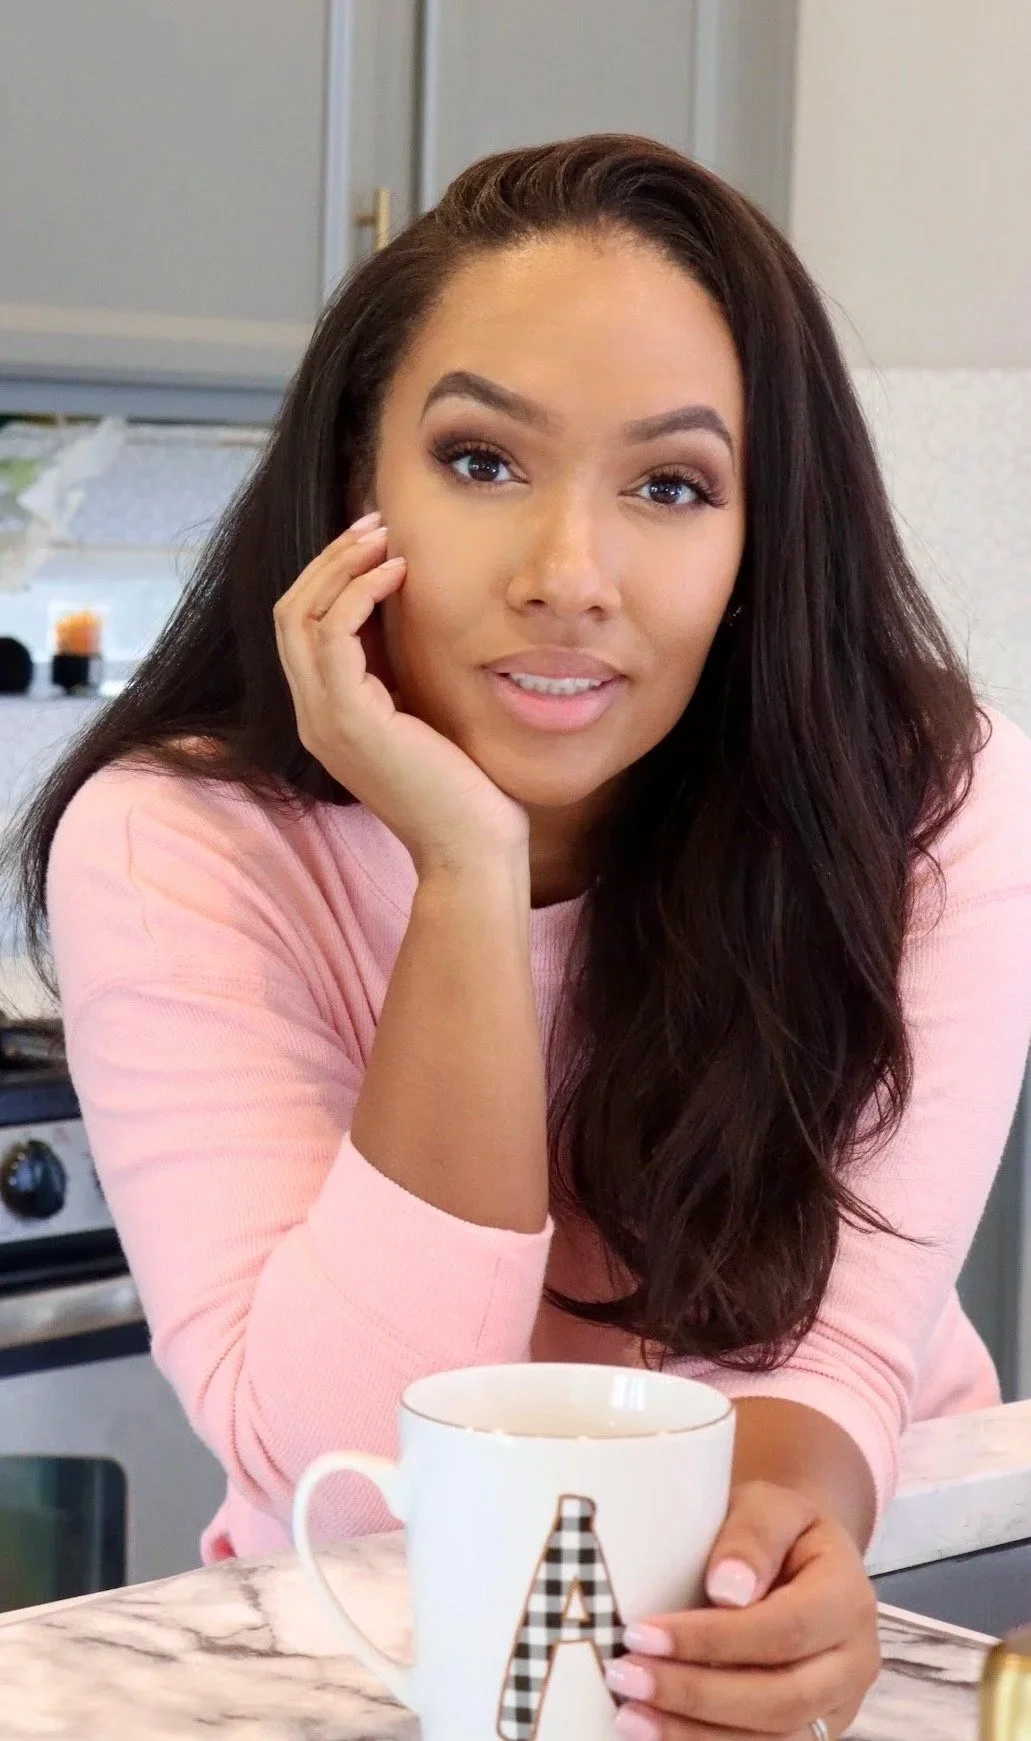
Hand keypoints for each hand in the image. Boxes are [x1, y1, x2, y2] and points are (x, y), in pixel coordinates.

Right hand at [274, 511, 529, 877]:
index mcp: (327, 717)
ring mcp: (325, 720)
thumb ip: (401, 675)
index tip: (375, 544)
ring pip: (301, 615)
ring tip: (384, 536)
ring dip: (341, 565)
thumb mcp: (423, 717)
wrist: (470, 848)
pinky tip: (398, 573)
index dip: (331, 578)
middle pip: (290, 613)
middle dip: (328, 560)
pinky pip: (334, 634)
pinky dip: (360, 593)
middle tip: (375, 523)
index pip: (303, 629)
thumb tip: (409, 616)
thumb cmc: (463, 789)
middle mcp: (314, 717)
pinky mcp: (350, 720)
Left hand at [605, 1481, 879, 1738]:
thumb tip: (727, 1590)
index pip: (783, 1630)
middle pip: (781, 1699)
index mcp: (848, 1598)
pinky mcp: (811, 1732)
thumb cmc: (777, 1528)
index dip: (712, 1640)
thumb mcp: (770, 1506)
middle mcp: (854, 1662)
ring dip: (695, 1734)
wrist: (799, 1555)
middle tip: (626, 1676)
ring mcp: (837, 1707)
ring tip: (631, 1715)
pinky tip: (659, 1732)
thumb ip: (752, 1537)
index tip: (642, 1633)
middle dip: (697, 1695)